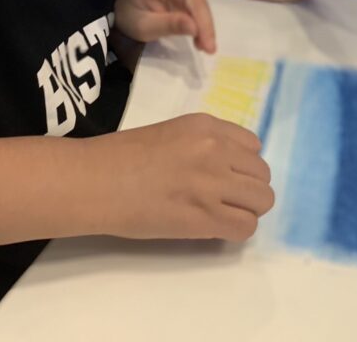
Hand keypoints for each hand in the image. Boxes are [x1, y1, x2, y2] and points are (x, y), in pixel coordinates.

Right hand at [88, 113, 273, 241]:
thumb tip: (225, 169)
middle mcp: (216, 150)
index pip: (253, 145)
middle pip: (262, 174)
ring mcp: (213, 183)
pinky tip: (213, 228)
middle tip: (222, 199)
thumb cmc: (118, 156)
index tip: (224, 175)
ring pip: (262, 201)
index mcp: (205, 126)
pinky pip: (246, 227)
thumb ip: (202, 145)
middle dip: (247, 189)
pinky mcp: (205, 216)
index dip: (241, 164)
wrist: (94, 180)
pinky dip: (235, 230)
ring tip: (220, 214)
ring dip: (246, 210)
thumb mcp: (170, 133)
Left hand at [114, 0, 232, 52]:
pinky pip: (202, 14)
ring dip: (205, 23)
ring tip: (206, 46)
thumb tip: (193, 26)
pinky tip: (206, 45)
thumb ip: (167, 24)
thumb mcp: (144, 27)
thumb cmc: (134, 17)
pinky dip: (205, 30)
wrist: (138, 24)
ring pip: (200, 1)